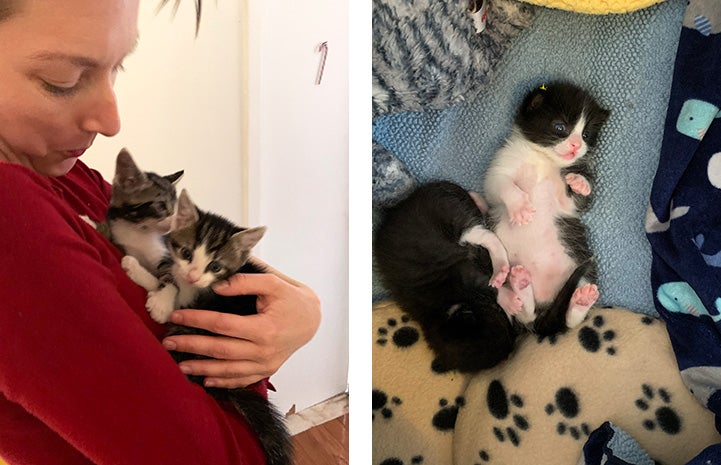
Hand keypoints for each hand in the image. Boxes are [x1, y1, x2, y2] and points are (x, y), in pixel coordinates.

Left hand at [162, 259, 320, 387]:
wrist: (313, 319)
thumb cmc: (291, 298)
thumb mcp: (272, 282)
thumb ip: (245, 282)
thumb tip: (216, 286)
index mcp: (265, 327)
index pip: (223, 324)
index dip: (197, 320)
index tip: (176, 316)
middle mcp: (264, 350)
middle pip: (220, 349)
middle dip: (191, 346)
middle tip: (168, 342)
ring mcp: (266, 364)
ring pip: (228, 369)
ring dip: (202, 368)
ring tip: (180, 365)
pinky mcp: (267, 370)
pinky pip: (242, 380)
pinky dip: (223, 381)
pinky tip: (206, 380)